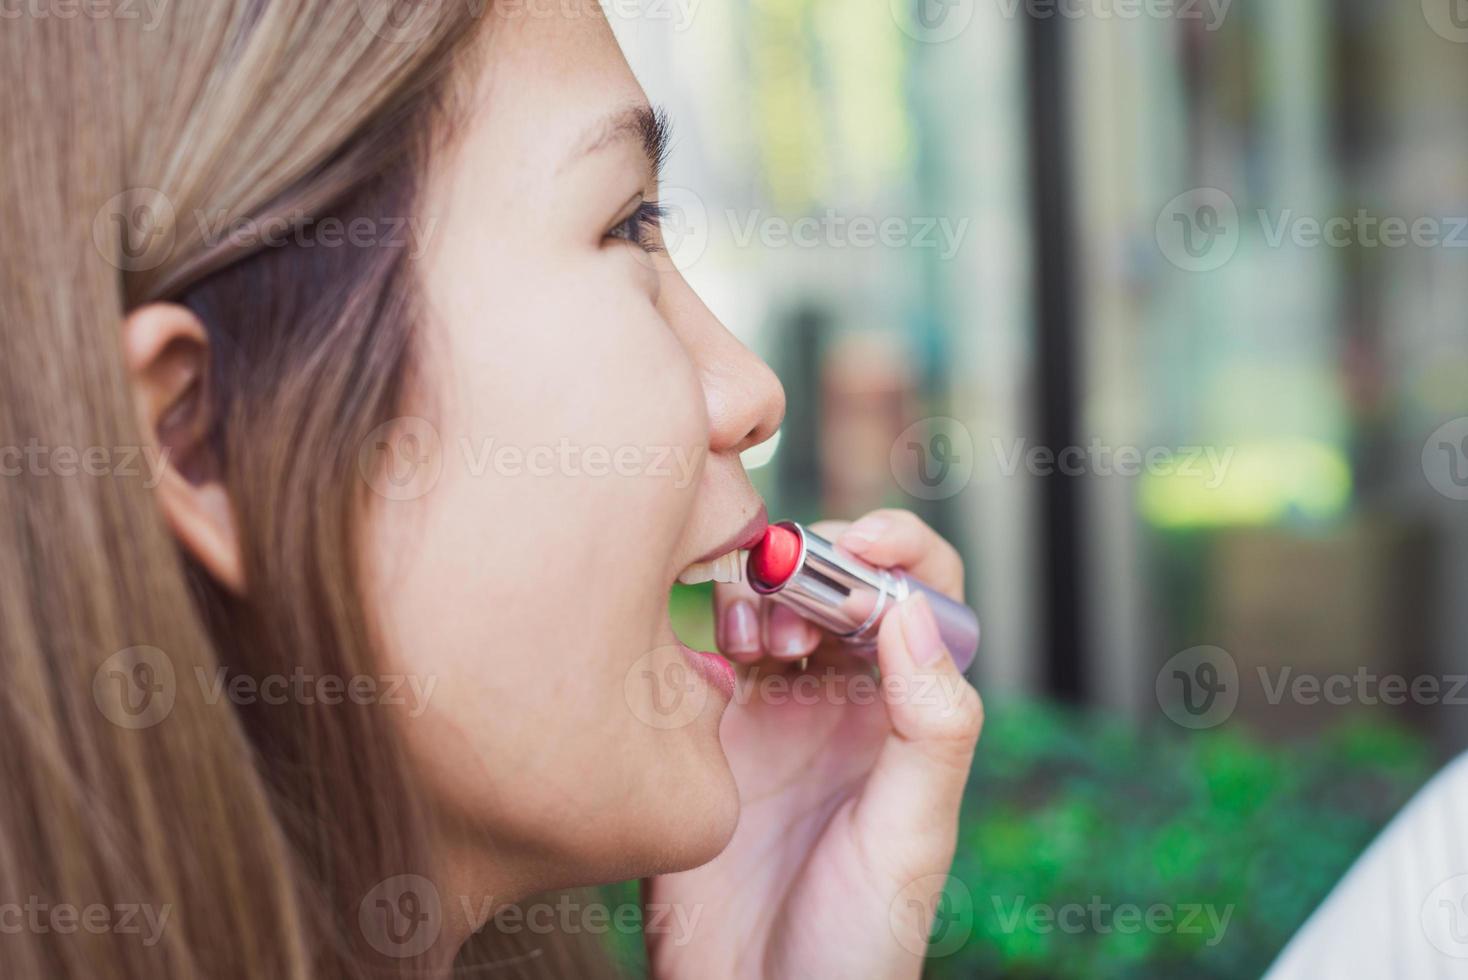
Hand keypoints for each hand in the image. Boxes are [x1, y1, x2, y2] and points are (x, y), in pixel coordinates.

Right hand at [644, 509, 982, 978]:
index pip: (920, 595)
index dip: (898, 552)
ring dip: (753, 593)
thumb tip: (913, 611)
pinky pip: (696, 649)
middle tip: (787, 599)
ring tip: (748, 640)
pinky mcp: (701, 733)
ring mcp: (765, 713)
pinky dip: (695, 628)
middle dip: (813, 565)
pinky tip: (698, 659)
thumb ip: (931, 727)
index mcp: (904, 714)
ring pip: (761, 603)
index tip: (860, 547)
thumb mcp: (914, 835)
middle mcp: (837, 701)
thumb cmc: (857, 943)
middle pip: (832, 582)